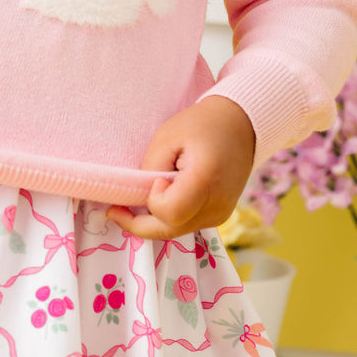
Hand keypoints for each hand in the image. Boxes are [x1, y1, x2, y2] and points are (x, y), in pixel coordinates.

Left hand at [106, 96, 255, 240]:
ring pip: (176, 231)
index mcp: (206, 180)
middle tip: (116, 210)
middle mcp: (217, 204)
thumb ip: (150, 168)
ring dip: (153, 221)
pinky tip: (160, 200)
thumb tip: (138, 196)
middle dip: (138, 224)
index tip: (154, 179)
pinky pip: (187, 225)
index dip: (153, 201)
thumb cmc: (201, 125)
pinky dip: (169, 218)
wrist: (240, 124)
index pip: (170, 212)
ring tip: (141, 197)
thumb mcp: (167, 137)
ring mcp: (221, 214)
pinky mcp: (220, 216)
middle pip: (170, 231)